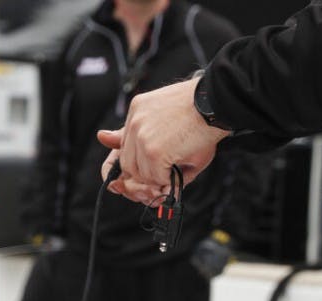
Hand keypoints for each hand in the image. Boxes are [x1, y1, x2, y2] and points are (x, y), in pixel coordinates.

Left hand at [98, 78, 229, 204]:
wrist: (220, 100)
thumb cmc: (199, 112)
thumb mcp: (162, 120)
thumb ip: (130, 132)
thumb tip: (101, 136)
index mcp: (136, 112)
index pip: (122, 147)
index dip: (130, 164)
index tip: (134, 175)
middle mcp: (134, 123)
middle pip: (128, 163)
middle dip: (145, 174)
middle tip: (164, 174)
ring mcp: (142, 137)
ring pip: (140, 173)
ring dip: (158, 176)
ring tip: (177, 163)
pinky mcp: (154, 151)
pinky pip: (155, 177)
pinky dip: (168, 178)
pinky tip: (181, 163)